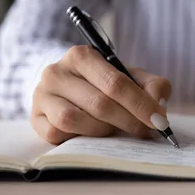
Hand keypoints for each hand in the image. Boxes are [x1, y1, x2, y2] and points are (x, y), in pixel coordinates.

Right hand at [32, 45, 170, 143]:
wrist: (66, 87)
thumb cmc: (103, 83)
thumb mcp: (130, 77)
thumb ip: (152, 86)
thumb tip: (159, 107)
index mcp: (81, 56)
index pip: (115, 82)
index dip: (140, 104)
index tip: (159, 121)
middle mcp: (56, 72)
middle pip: (99, 103)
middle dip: (128, 121)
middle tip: (144, 132)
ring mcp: (42, 95)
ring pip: (73, 120)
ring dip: (101, 131)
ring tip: (114, 130)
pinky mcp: (35, 118)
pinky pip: (57, 134)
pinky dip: (78, 138)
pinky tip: (91, 135)